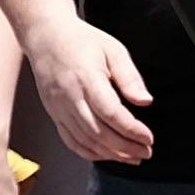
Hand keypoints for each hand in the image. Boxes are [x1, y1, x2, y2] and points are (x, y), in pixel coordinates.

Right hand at [23, 15, 155, 165]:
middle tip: (145, 152)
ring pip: (84, 140)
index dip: (131, 130)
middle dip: (124, 148)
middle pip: (98, 132)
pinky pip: (70, 140)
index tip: (148, 138)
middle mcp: (70, 97)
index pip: (111, 113)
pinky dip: (89, 152)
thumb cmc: (81, 41)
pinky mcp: (53, 114)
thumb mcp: (113, 50)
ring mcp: (58, 108)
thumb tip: (145, 101)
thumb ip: (130, 77)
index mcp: (86, 79)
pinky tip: (106, 155)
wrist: (46, 37)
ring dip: (110, 154)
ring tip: (131, 157)